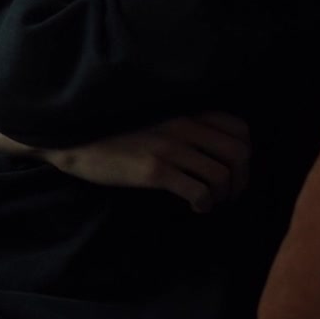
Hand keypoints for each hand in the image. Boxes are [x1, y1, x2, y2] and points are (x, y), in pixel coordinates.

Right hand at [42, 112, 250, 212]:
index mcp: (186, 111)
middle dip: (241, 180)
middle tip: (228, 194)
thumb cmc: (114, 131)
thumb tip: (213, 148)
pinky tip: (195, 207)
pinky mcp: (155, 170)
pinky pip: (200, 191)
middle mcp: (184, 125)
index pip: (240, 128)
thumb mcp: (155, 118)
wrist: (75, 138)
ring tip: (209, 202)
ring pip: (223, 175)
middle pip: (240, 153)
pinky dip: (205, 204)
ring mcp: (170, 147)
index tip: (231, 171)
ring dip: (224, 195)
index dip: (245, 155)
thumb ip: (184, 124)